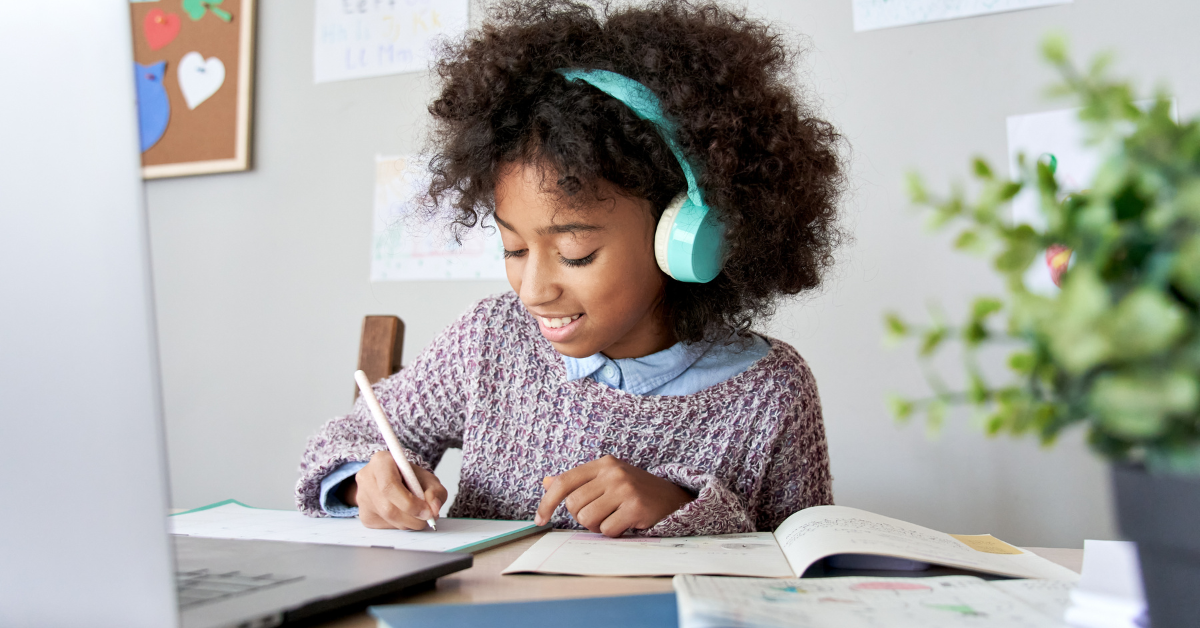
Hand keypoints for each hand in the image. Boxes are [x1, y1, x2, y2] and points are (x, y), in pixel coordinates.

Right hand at [343, 450, 447, 529]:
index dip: (410, 503)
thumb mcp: (427, 478)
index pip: (390, 486)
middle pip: (388, 508)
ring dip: (410, 522)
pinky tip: (406, 515)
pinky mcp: (365, 515)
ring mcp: (362, 498)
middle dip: (413, 517)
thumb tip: (433, 508)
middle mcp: (366, 479)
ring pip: (388, 519)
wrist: (393, 479)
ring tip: (420, 515)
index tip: (427, 511)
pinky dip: (402, 524)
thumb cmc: (409, 477)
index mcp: (380, 462)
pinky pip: (386, 526)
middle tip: (429, 518)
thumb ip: (435, 491)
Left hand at [535, 455, 693, 536]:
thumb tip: (547, 482)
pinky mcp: (635, 507)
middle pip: (574, 505)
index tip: (540, 519)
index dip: (547, 502)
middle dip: (583, 517)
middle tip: (602, 514)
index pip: (564, 482)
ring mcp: (625, 488)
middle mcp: (613, 472)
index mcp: (603, 463)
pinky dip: (613, 532)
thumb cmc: (634, 490)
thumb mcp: (606, 479)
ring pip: (588, 519)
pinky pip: (607, 530)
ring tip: (614, 518)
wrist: (672, 498)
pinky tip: (626, 523)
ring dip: (598, 526)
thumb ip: (577, 482)